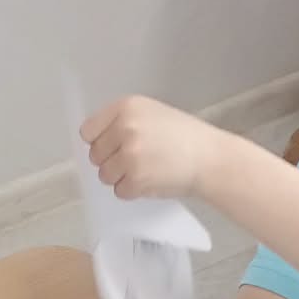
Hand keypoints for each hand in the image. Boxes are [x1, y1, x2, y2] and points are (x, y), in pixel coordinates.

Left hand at [81, 95, 224, 201]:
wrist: (210, 157)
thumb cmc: (184, 136)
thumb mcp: (151, 113)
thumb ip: (122, 121)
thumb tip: (96, 139)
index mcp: (126, 107)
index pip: (88, 130)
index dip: (100, 141)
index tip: (112, 145)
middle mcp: (125, 128)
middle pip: (95, 155)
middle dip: (111, 161)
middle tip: (136, 159)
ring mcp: (129, 155)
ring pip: (105, 175)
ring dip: (121, 178)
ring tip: (146, 169)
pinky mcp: (136, 179)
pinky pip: (119, 191)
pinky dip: (133, 191)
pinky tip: (151, 179)